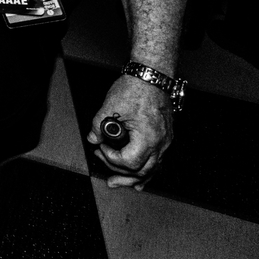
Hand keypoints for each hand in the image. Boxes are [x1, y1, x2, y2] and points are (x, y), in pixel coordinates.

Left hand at [86, 74, 174, 188]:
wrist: (151, 75)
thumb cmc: (135, 88)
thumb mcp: (110, 106)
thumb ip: (98, 125)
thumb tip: (93, 138)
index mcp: (148, 137)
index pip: (129, 161)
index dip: (111, 158)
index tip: (101, 148)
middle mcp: (161, 143)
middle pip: (142, 171)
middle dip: (121, 175)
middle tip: (106, 175)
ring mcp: (165, 141)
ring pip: (152, 169)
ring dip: (133, 177)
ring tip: (118, 183)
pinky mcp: (165, 137)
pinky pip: (157, 161)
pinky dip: (146, 171)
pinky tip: (139, 181)